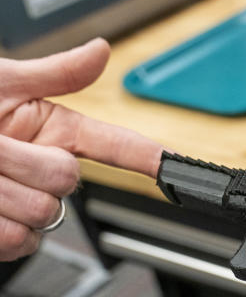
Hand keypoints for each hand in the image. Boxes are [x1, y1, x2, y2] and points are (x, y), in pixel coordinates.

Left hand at [0, 39, 162, 259]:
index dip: (149, 158)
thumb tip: (100, 52)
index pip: (116, 147)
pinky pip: (16, 244)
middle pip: (67, 184)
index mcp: (52, 132)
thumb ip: (55, 72)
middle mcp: (41, 171)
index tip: (178, 168)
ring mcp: (19, 206)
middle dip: (22, 164)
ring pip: (40, 216)